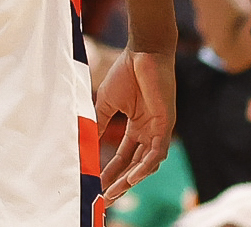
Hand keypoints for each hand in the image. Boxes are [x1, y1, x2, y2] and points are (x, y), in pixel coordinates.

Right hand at [94, 50, 175, 200]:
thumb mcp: (105, 102)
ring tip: (114, 191)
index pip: (124, 156)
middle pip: (134, 164)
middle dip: (120, 182)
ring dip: (131, 179)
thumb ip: (98, 122)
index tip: (97, 183)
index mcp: (136, 126)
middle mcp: (149, 132)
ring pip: (147, 163)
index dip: (111, 170)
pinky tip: (132, 177)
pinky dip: (145, 166)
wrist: (142, 53)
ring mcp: (159, 130)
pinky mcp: (166, 125)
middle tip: (106, 198)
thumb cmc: (126, 73)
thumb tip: (84, 141)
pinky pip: (157, 152)